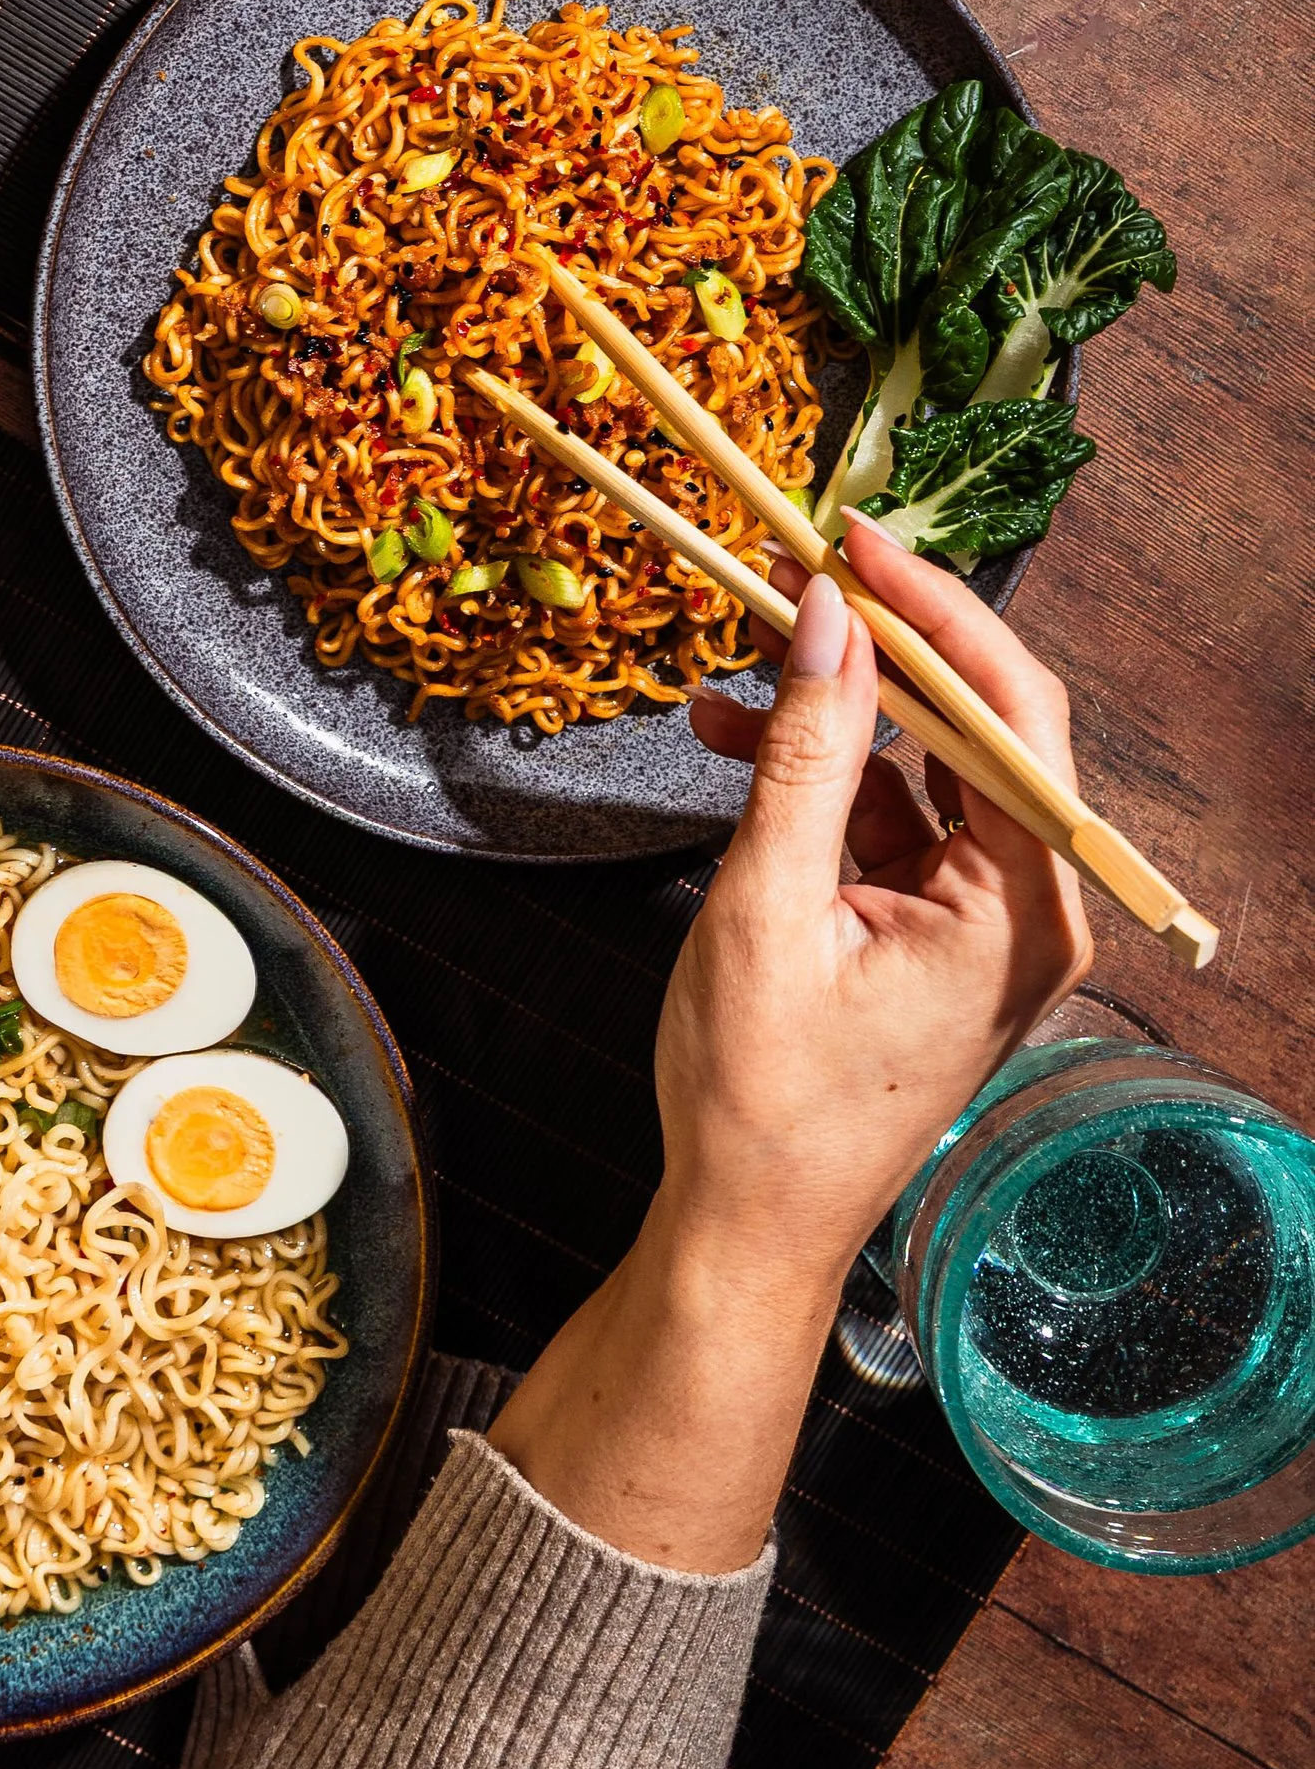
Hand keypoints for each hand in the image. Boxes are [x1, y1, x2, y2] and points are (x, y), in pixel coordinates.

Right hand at [662, 506, 1091, 1296]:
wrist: (749, 1226)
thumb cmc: (761, 1097)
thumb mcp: (768, 903)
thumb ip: (804, 751)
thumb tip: (826, 620)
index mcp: (1024, 911)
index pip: (1008, 716)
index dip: (935, 614)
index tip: (855, 542)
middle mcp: (1034, 913)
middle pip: (981, 732)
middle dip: (885, 650)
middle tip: (801, 574)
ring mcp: (990, 928)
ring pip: (928, 771)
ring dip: (837, 717)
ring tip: (736, 677)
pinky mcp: (942, 938)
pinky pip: (897, 823)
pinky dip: (825, 781)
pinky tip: (738, 744)